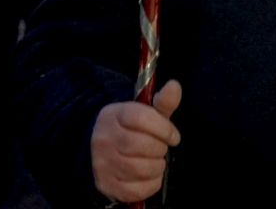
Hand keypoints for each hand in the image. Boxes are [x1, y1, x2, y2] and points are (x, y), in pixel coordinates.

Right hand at [90, 79, 182, 203]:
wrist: (99, 152)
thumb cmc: (130, 130)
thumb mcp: (145, 113)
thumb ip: (162, 102)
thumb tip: (175, 85)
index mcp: (114, 115)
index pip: (141, 118)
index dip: (164, 128)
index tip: (174, 137)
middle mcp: (104, 139)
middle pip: (140, 145)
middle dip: (160, 148)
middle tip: (162, 149)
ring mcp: (102, 163)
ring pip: (138, 168)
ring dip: (157, 167)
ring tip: (157, 161)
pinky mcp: (106, 185)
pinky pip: (134, 190)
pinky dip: (151, 184)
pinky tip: (151, 176)